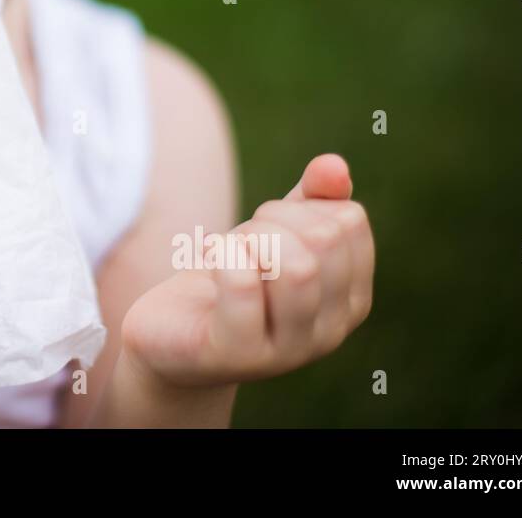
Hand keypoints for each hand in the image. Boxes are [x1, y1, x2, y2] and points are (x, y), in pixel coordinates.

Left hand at [121, 154, 373, 386]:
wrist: (171, 334)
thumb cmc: (229, 277)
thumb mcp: (273, 231)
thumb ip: (310, 199)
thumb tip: (334, 166)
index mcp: (351, 297)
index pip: (349, 220)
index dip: (298, 206)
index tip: (267, 226)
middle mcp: (332, 330)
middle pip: (325, 239)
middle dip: (272, 219)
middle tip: (242, 240)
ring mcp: (290, 351)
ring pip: (298, 266)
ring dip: (249, 240)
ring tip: (226, 253)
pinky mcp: (239, 355)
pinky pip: (242, 284)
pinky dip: (221, 256)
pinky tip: (207, 263)